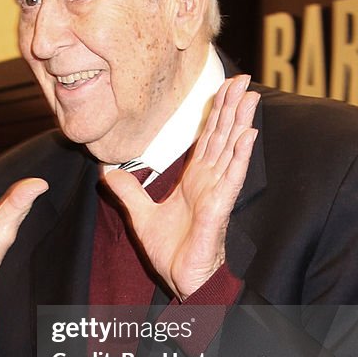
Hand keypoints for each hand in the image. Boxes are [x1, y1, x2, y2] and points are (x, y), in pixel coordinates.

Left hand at [103, 75, 258, 299]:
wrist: (181, 279)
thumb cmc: (172, 252)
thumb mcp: (141, 215)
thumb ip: (128, 191)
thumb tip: (107, 172)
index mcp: (195, 180)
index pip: (207, 137)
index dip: (214, 112)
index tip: (222, 87)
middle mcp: (210, 181)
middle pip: (222, 135)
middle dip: (231, 106)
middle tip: (242, 77)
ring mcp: (218, 192)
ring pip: (232, 148)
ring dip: (241, 121)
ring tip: (250, 96)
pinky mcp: (220, 206)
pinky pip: (232, 176)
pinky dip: (241, 154)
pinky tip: (249, 134)